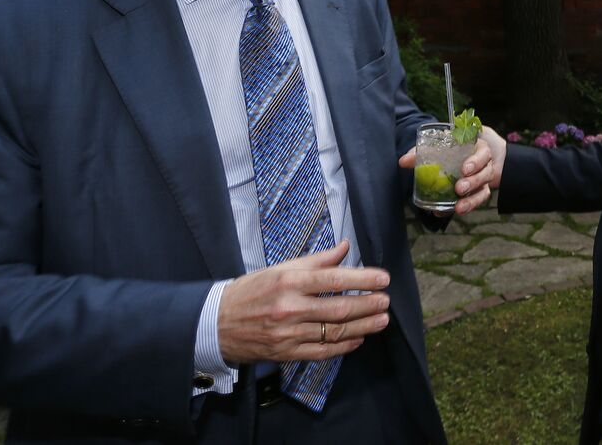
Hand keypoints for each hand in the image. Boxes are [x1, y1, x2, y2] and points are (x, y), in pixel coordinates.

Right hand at [218, 240, 390, 363]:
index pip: (334, 279)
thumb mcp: (280, 269)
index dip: (362, 279)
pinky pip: (321, 352)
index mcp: (289, 282)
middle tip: (386, 301)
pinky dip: (343, 347)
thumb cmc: (251, 291)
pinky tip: (358, 339)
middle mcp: (290, 308)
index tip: (383, 278)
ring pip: (334, 331)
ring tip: (381, 320)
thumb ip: (316, 260)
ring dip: (363, 326)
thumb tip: (345, 247)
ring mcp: (288, 334)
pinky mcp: (286, 353)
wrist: (216, 323)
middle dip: (368, 305)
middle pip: (338, 308)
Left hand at [397, 125, 500, 214]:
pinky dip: (464, 208)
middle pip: (485, 174)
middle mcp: (485, 165)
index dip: (475, 162)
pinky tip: (447, 212)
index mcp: (478, 148)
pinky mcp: (480, 192)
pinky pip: (476, 202)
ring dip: (471, 200)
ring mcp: (484, 180)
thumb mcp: (439, 146)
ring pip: (483, 191)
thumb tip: (403, 162)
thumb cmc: (451, 148)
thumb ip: (421, 152)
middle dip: (473, 182)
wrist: (462, 155)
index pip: (483, 154)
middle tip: (459, 188)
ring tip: (458, 207)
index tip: (464, 169)